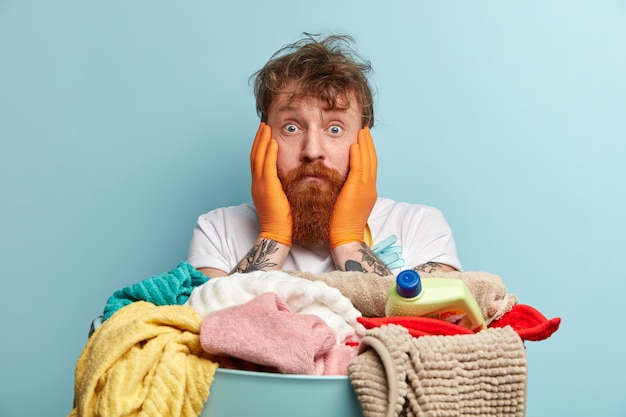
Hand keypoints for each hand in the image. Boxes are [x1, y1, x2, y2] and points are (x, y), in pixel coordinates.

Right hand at [250, 123, 292, 245]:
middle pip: (255, 155)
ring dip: (262, 140)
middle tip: (264, 125)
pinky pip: (266, 165)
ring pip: (258, 157)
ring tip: (267, 127)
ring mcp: (259, 185)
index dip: (261, 147)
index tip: (266, 135)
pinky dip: (268, 152)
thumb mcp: (282, 200)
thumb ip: (284, 188)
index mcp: (260, 186)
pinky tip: (273, 141)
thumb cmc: (284, 221)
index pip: (258, 161)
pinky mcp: (266, 187)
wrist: (277, 234)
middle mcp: (257, 183)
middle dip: (259, 139)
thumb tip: (292, 180)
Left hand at [328, 127, 377, 249]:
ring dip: (365, 144)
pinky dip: (358, 155)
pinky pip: (359, 168)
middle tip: (365, 131)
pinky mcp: (357, 190)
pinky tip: (354, 145)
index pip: (370, 167)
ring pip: (368, 161)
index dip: (368, 152)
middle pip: (372, 160)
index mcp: (368, 192)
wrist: (345, 237)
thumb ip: (347, 192)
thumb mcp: (347, 204)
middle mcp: (370, 188)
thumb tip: (340, 184)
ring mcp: (366, 189)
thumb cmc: (341, 225)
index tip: (363, 141)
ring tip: (362, 132)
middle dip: (369, 144)